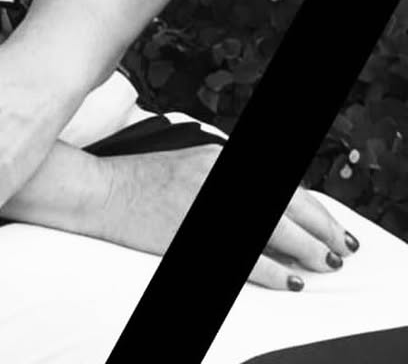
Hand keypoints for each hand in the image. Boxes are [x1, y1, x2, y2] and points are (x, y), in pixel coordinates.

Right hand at [95, 146, 358, 290]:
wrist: (102, 190)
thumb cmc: (141, 181)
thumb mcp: (192, 167)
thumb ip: (229, 182)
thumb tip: (271, 210)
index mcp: (221, 160)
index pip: (282, 184)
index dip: (313, 210)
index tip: (329, 227)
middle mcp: (221, 177)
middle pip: (286, 205)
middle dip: (319, 230)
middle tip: (337, 250)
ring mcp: (209, 206)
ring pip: (274, 230)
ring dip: (305, 250)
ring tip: (322, 264)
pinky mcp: (197, 234)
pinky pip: (247, 257)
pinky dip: (273, 271)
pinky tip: (288, 280)